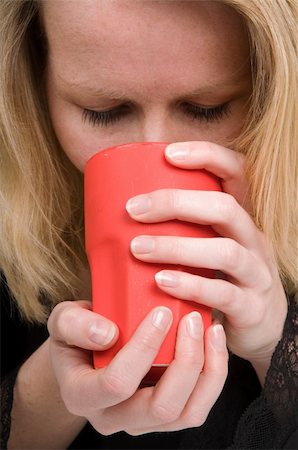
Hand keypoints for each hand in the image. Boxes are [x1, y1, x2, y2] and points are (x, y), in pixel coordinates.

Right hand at [47, 300, 227, 434]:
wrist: (87, 351)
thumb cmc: (77, 333)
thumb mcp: (63, 319)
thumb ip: (74, 324)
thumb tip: (106, 334)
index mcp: (82, 396)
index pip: (116, 382)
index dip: (144, 348)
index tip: (162, 313)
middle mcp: (112, 418)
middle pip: (160, 407)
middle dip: (185, 362)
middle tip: (193, 320)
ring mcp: (141, 421)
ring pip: (187, 413)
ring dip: (207, 370)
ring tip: (211, 330)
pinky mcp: (165, 416)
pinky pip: (197, 406)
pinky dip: (213, 375)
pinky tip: (213, 342)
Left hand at [126, 141, 287, 381]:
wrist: (261, 326)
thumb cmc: (221, 279)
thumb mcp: (208, 248)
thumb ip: (182, 232)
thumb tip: (122, 216)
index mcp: (240, 219)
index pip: (236, 172)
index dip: (207, 156)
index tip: (169, 153)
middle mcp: (254, 240)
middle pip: (226, 208)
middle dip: (177, 203)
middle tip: (134, 209)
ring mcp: (257, 273)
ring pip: (225, 251)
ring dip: (177, 247)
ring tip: (138, 248)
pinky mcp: (252, 307)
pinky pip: (223, 293)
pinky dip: (191, 286)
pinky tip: (162, 282)